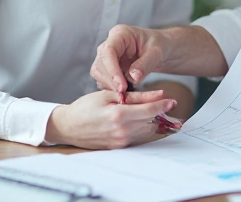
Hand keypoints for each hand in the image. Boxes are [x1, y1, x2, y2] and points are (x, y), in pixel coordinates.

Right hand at [45, 89, 176, 149]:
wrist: (67, 126)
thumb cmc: (85, 107)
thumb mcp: (109, 95)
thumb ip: (135, 96)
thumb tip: (158, 94)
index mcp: (119, 115)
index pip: (149, 111)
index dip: (162, 105)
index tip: (172, 101)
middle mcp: (121, 131)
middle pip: (150, 121)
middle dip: (155, 111)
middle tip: (158, 102)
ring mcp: (120, 141)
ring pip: (145, 129)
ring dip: (147, 119)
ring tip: (140, 109)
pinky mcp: (118, 147)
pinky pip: (136, 136)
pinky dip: (138, 126)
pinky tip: (130, 119)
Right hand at [91, 25, 167, 94]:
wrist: (161, 48)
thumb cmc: (159, 45)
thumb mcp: (156, 52)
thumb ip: (145, 64)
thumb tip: (133, 77)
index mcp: (120, 34)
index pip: (108, 51)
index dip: (112, 69)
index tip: (121, 85)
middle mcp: (110, 44)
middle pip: (100, 63)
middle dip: (110, 80)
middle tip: (123, 93)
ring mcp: (107, 56)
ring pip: (99, 72)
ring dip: (109, 85)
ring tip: (124, 94)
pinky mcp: (108, 67)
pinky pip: (103, 79)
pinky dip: (111, 88)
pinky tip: (123, 93)